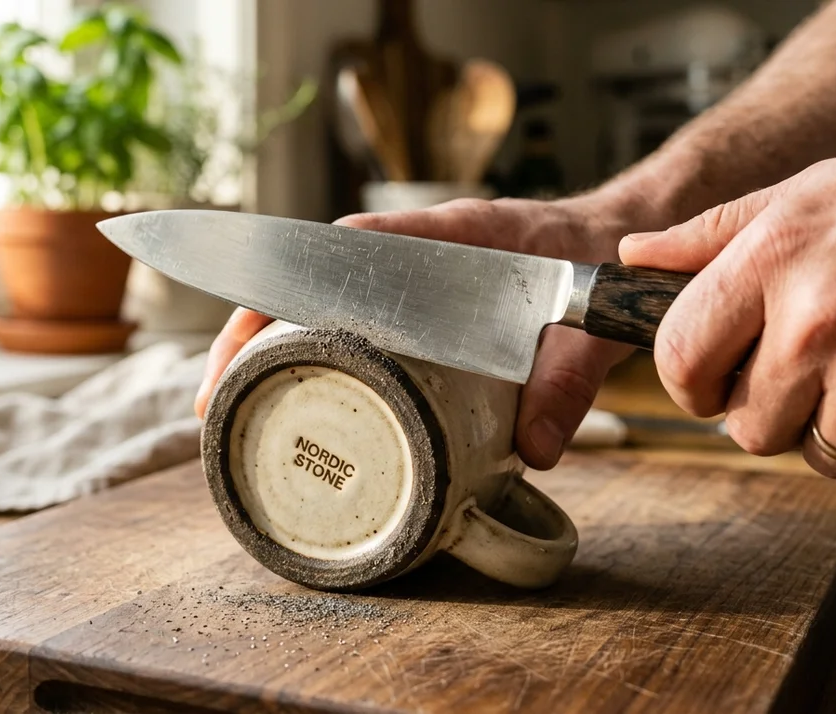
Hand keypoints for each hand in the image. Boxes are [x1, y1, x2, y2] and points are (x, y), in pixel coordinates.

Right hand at [195, 194, 667, 469]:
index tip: (241, 324)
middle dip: (249, 329)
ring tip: (225, 402)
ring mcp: (409, 282)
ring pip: (315, 303)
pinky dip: (303, 354)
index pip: (346, 245)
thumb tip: (533, 448)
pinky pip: (345, 326)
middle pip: (306, 277)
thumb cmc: (601, 268)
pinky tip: (282, 397)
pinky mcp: (415, 312)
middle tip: (213, 393)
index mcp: (448, 236)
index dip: (284, 278)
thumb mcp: (594, 322)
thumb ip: (571, 377)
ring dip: (264, 345)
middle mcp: (415, 253)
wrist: (622, 249)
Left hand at [619, 137, 835, 491]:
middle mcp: (818, 325)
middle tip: (817, 366)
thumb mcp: (813, 191)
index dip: (687, 381)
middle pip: (744, 426)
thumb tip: (634, 258)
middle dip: (771, 407)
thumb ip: (713, 232)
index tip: (707, 382)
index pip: (677, 357)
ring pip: (816, 455)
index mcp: (774, 260)